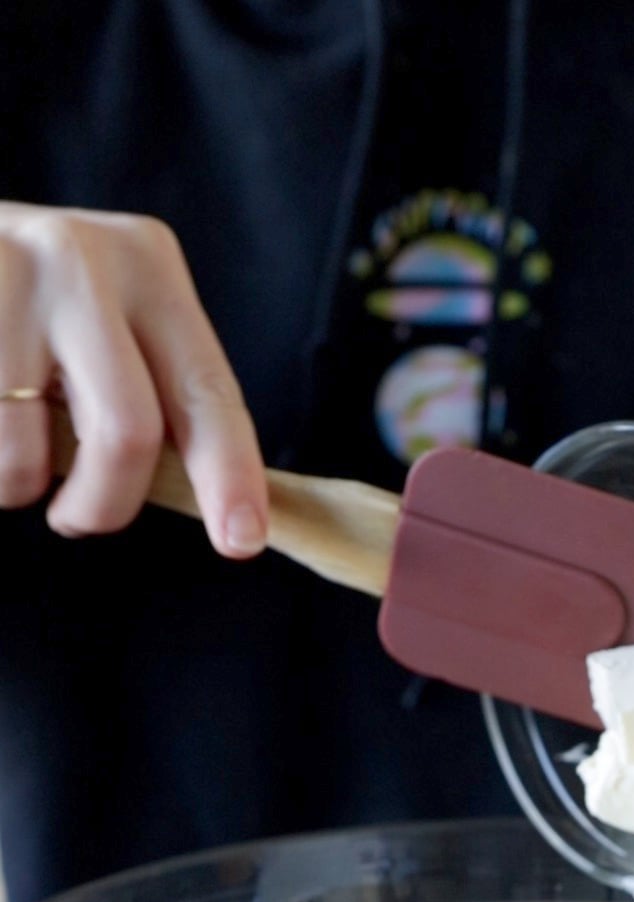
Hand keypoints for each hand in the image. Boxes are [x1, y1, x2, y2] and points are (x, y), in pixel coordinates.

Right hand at [0, 202, 266, 555]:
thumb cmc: (28, 305)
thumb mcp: (101, 319)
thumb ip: (149, 390)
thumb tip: (209, 505)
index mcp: (147, 264)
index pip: (206, 391)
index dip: (229, 474)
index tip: (242, 540)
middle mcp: (84, 260)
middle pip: (125, 434)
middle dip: (103, 506)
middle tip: (75, 518)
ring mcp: (9, 277)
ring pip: (25, 457)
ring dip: (14, 486)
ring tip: (6, 444)